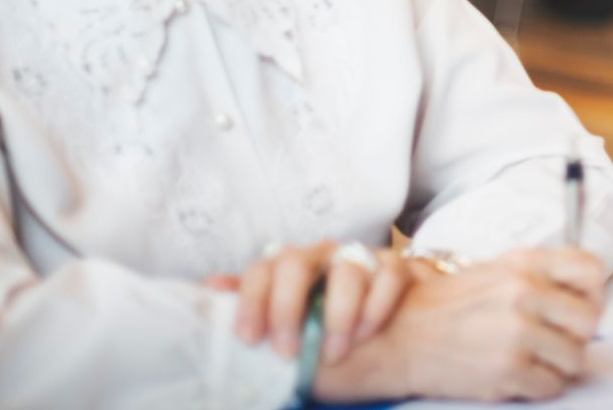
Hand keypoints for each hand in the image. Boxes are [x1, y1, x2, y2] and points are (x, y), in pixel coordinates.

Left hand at [212, 240, 418, 365]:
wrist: (401, 350)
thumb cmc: (335, 348)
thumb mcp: (286, 343)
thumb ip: (253, 314)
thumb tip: (211, 290)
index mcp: (290, 273)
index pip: (260, 271)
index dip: (250, 302)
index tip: (249, 339)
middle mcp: (323, 259)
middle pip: (295, 261)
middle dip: (286, 307)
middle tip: (289, 351)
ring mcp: (363, 260)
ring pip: (346, 269)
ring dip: (338, 316)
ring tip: (337, 352)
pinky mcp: (398, 268)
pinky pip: (387, 277)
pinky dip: (375, 309)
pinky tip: (367, 334)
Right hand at [312, 247, 606, 403]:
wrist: (400, 337)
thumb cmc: (448, 306)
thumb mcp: (496, 270)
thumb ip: (539, 276)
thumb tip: (584, 296)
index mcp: (525, 263)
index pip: (591, 270)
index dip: (594, 293)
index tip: (582, 306)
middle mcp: (524, 293)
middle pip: (589, 321)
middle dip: (578, 337)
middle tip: (558, 342)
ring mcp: (517, 333)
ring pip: (574, 359)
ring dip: (559, 365)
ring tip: (534, 360)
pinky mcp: (507, 370)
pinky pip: (551, 386)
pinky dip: (540, 386)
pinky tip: (520, 376)